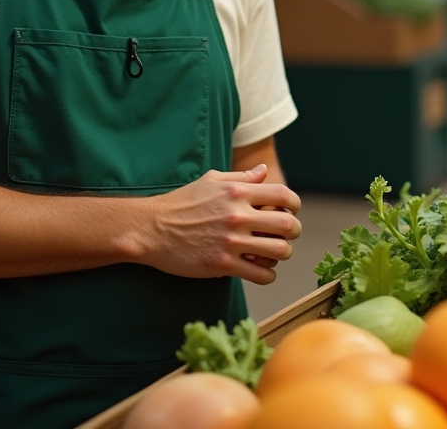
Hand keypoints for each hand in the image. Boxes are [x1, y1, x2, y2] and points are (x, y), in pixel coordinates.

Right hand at [138, 165, 301, 284]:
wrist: (151, 228)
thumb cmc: (180, 202)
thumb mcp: (210, 181)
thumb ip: (241, 177)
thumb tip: (263, 171)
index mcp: (237, 192)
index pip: (283, 194)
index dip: (294, 204)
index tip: (291, 211)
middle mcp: (238, 215)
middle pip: (288, 225)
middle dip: (293, 232)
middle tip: (286, 236)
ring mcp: (231, 241)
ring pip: (280, 252)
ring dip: (282, 254)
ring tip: (273, 254)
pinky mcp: (223, 264)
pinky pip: (261, 275)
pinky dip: (267, 275)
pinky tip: (260, 271)